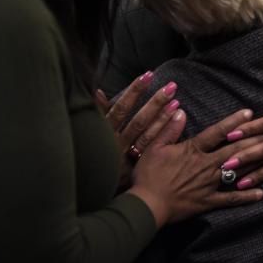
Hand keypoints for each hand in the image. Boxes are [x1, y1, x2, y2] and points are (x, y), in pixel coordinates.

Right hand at [95, 72, 181, 189]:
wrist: (84, 188)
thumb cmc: (86, 154)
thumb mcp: (87, 132)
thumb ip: (96, 113)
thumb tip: (97, 91)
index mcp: (103, 133)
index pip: (121, 108)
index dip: (134, 91)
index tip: (148, 75)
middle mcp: (115, 145)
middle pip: (138, 121)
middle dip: (155, 102)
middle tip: (172, 86)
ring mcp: (125, 159)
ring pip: (147, 137)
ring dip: (163, 119)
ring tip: (177, 103)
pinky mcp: (133, 171)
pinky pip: (152, 153)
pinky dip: (164, 139)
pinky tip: (176, 126)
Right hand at [129, 108, 262, 226]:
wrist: (146, 204)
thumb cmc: (148, 175)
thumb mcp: (154, 147)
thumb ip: (169, 129)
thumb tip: (180, 110)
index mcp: (193, 150)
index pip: (217, 132)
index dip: (234, 122)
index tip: (250, 113)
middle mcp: (205, 164)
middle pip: (235, 149)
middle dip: (255, 140)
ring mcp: (209, 183)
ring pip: (237, 171)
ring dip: (256, 162)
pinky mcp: (208, 201)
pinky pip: (230, 199)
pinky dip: (245, 197)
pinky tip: (261, 194)